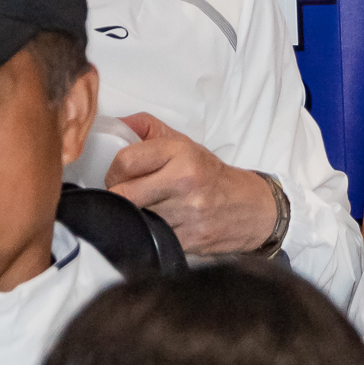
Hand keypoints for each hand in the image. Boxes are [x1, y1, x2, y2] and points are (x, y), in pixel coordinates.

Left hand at [103, 112, 280, 254]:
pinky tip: (156, 227)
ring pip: (134, 220)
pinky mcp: (188, 240)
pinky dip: (147, 235)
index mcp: (181, 153)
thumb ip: (147, 129)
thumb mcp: (183, 143)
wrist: (248, 207)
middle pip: (124, 194)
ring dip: (132, 218)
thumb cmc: (210, 174)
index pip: (126, 161)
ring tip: (142, 211)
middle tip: (126, 196)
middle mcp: (185, 181)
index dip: (114, 171)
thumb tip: (115, 124)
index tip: (119, 176)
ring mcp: (187, 213)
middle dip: (119, 197)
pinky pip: (150, 239)